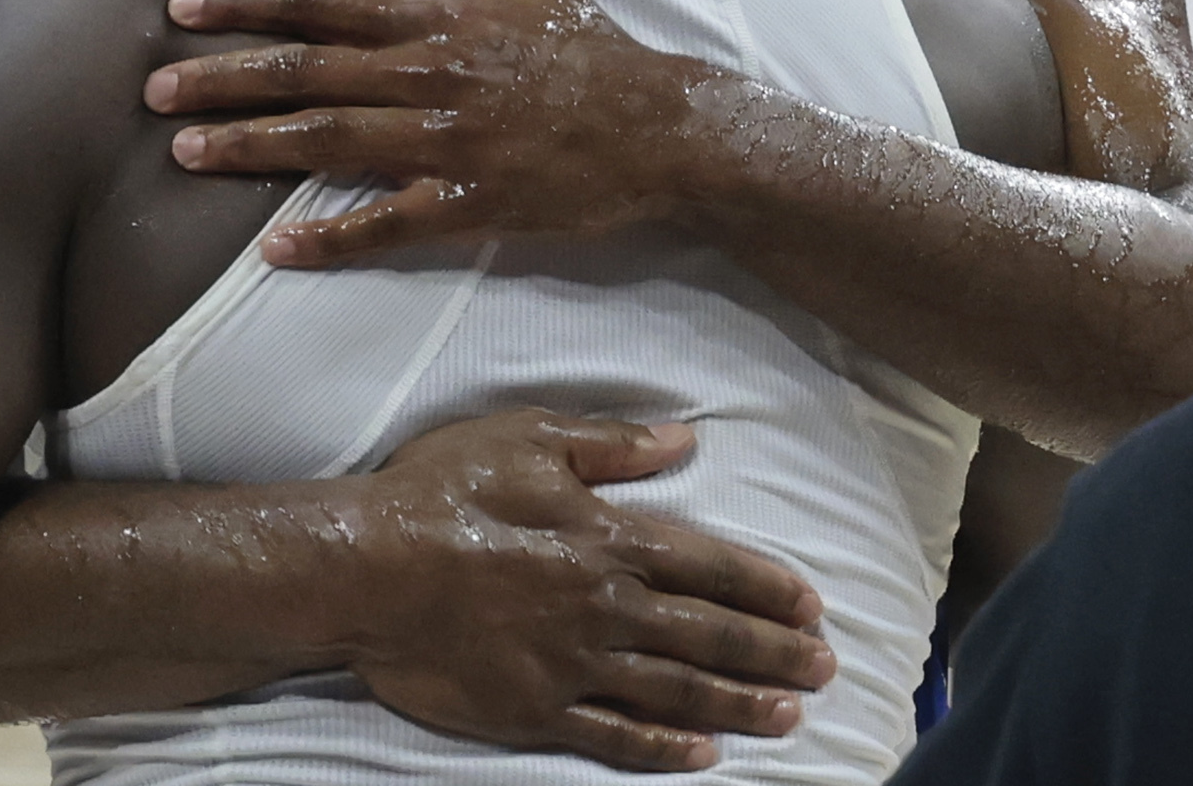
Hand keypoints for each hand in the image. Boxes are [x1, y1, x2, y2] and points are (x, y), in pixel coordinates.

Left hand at [146, 0, 721, 264]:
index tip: (183, 8)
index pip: (324, 4)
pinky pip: (388, 224)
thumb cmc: (590, 47)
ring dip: (254, 146)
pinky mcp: (470, 205)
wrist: (660, 126)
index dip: (248, 4)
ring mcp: (447, 144)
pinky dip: (331, 237)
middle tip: (152, 93)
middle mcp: (430, 78)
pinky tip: (277, 247)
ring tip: (188, 154)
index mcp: (438, 21)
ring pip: (331, 141)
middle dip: (223, 81)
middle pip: (308, 73)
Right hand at [338, 409, 833, 770]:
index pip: (711, 564)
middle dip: (775, 652)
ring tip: (791, 714)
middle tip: (828, 667)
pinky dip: (665, 748)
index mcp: (609, 537)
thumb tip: (683, 440)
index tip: (812, 604)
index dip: (767, 586)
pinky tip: (705, 756)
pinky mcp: (534, 711)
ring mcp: (573, 665)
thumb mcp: (529, 438)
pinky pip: (615, 737)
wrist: (364, 568)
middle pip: (710, 634)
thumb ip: (613, 444)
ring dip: (742, 703)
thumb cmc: (440, 492)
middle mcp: (605, 606)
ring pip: (678, 690)